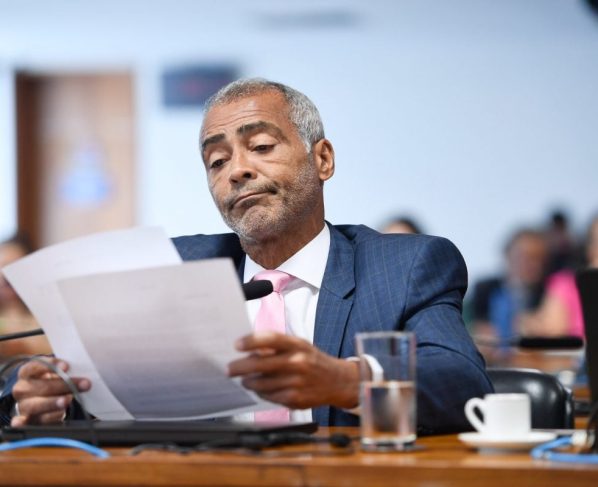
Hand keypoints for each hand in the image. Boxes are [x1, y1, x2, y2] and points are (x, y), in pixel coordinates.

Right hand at [10, 358, 90, 426]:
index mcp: (26, 373)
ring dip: (54, 403)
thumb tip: (83, 369)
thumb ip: (64, 371)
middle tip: (84, 384)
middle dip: (64, 385)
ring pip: (36, 405)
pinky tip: (50, 417)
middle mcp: (22, 389)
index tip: (67, 367)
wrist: (43, 400)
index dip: (50, 365)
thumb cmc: (52, 382)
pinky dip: (36, 420)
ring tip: (69, 400)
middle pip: (41, 387)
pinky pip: (30, 422)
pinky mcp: (27, 421)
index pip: (34, 366)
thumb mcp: (55, 373)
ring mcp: (22, 406)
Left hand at [228, 332, 359, 409]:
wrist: (338, 381)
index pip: (270, 339)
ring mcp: (296, 382)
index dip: (251, 341)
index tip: (237, 345)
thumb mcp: (300, 346)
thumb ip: (278, 347)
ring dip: (248, 382)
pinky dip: (261, 393)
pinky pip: (269, 396)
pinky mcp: (295, 399)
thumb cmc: (313, 361)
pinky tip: (260, 389)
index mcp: (297, 345)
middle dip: (240, 367)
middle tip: (229, 369)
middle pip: (260, 364)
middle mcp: (297, 362)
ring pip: (261, 383)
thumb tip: (250, 351)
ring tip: (245, 380)